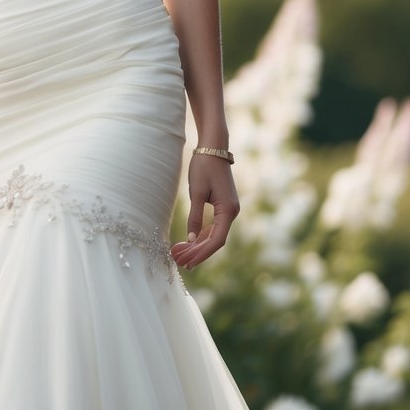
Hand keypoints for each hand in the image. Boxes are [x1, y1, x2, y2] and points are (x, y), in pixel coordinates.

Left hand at [170, 153, 239, 270]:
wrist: (213, 147)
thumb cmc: (204, 167)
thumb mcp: (197, 192)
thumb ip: (195, 216)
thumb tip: (190, 239)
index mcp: (228, 210)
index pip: (216, 240)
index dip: (201, 254)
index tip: (186, 262)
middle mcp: (232, 212)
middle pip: (214, 240)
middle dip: (196, 252)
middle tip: (177, 261)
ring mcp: (228, 210)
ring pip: (213, 234)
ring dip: (197, 245)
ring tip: (179, 255)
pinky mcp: (222, 206)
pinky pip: (212, 226)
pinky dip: (200, 235)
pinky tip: (188, 243)